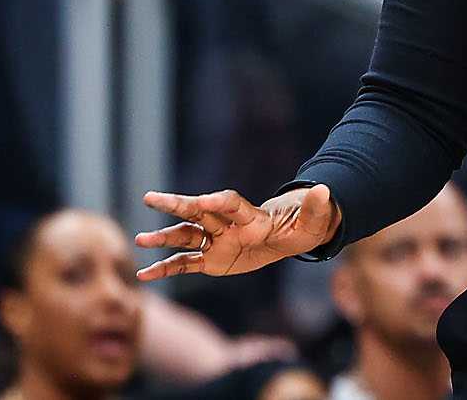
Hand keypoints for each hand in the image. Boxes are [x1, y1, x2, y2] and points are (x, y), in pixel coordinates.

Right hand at [135, 185, 339, 280]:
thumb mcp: (315, 219)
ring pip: (185, 238)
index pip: (231, 205)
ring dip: (163, 239)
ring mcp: (216, 241)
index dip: (219, 203)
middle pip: (199, 212)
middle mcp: (228, 225)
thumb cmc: (304, 225)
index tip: (203, 201)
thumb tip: (327, 190)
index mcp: (252, 216)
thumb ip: (317, 206)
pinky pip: (184, 265)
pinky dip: (164, 270)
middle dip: (176, 205)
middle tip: (150, 197)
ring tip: (138, 240)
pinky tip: (144, 276)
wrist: (290, 235)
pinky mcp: (211, 260)